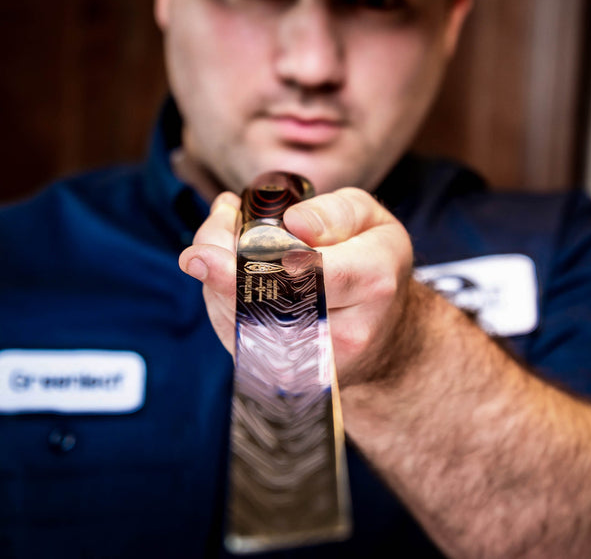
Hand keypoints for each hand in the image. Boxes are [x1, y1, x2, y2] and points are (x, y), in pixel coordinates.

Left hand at [179, 187, 419, 385]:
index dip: (251, 259)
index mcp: (372, 281)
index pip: (307, 271)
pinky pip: (239, 338)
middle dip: (219, 268)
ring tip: (222, 254)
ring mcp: (315, 363)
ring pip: (242, 322)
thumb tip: (294, 221)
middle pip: (263, 302)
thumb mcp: (373, 221)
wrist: (389, 339)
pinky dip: (224, 306)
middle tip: (204, 244)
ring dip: (217, 285)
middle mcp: (346, 332)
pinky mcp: (290, 378)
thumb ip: (336, 211)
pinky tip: (232, 283)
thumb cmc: (375, 267)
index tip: (202, 248)